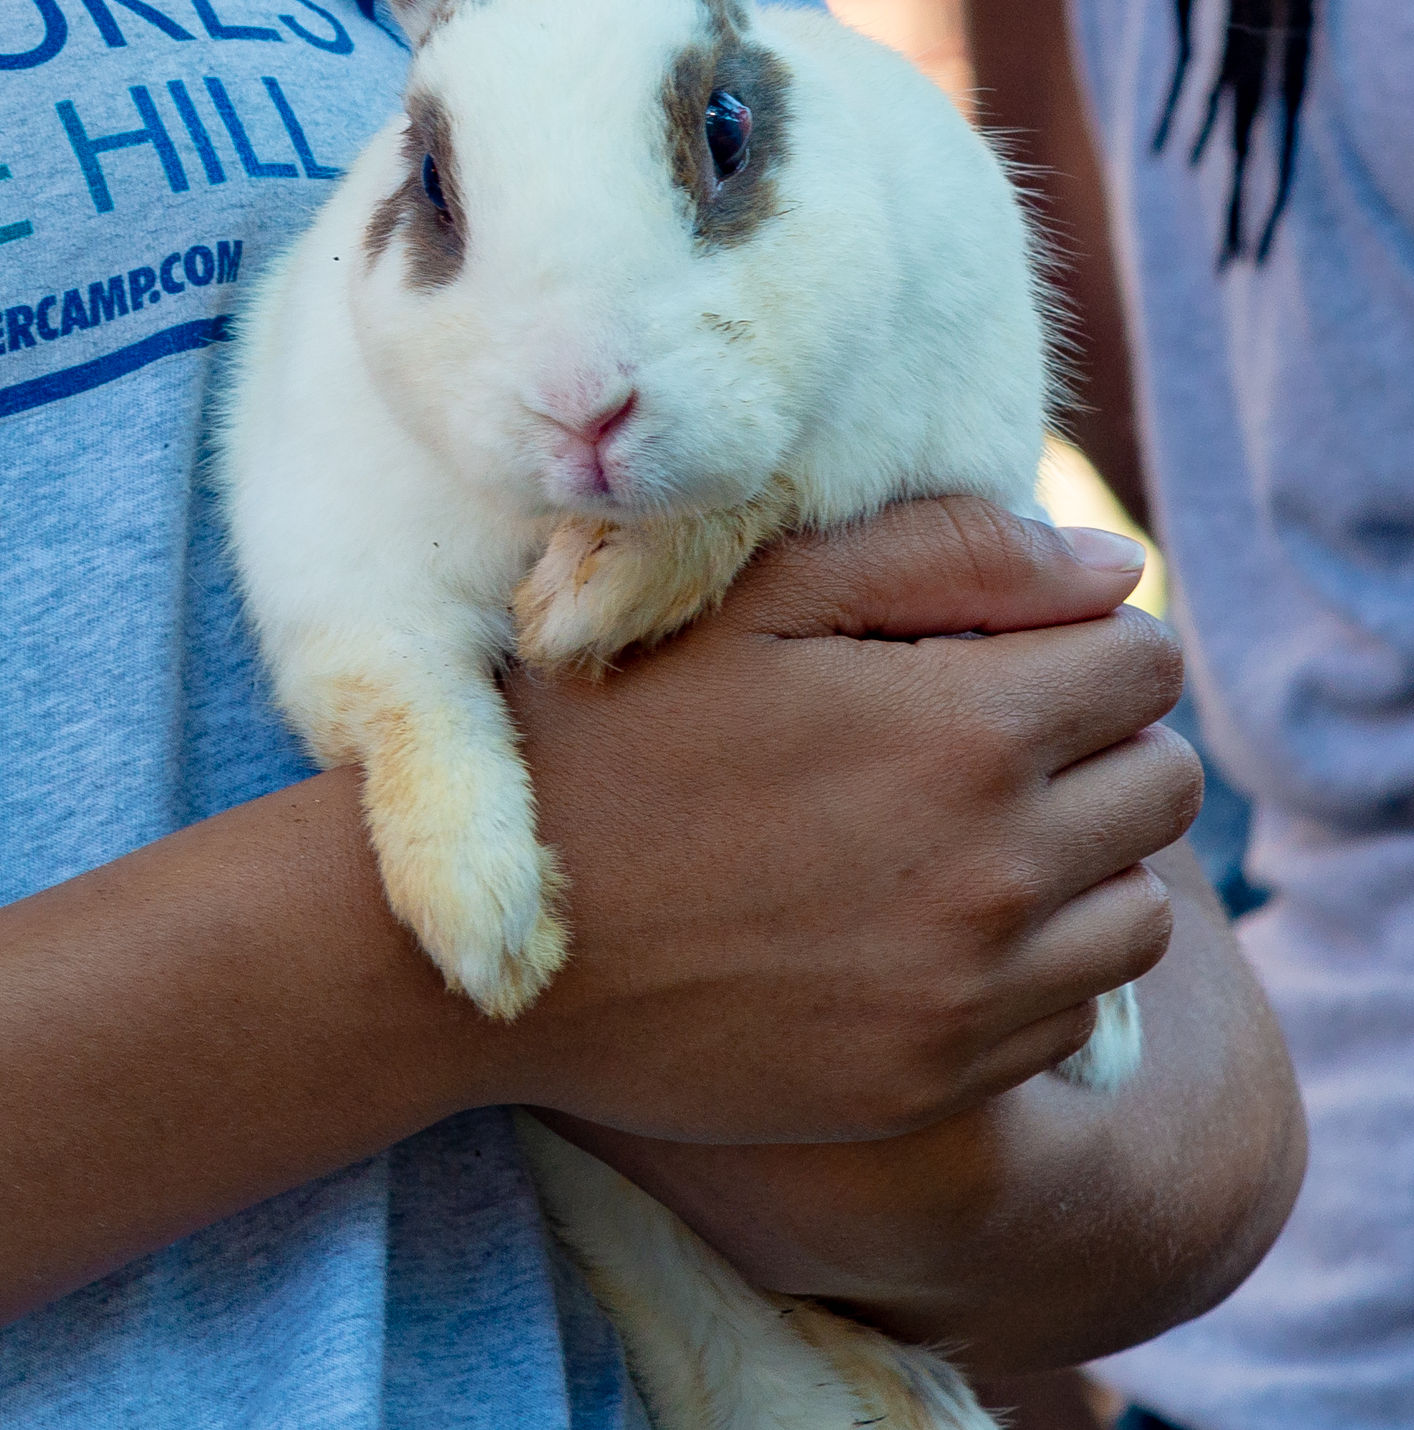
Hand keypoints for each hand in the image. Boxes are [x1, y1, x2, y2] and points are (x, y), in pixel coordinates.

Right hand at [488, 497, 1197, 1143]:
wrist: (475, 953)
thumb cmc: (594, 743)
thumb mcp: (740, 604)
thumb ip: (937, 557)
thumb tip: (1111, 572)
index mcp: (961, 726)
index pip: (1141, 660)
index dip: (1075, 639)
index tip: (989, 651)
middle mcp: (996, 868)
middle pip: (1162, 785)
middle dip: (1090, 745)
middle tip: (968, 741)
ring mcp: (969, 991)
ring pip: (1137, 913)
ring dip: (1076, 865)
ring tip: (949, 840)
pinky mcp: (932, 1080)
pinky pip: (1066, 1016)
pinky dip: (1023, 970)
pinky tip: (909, 931)